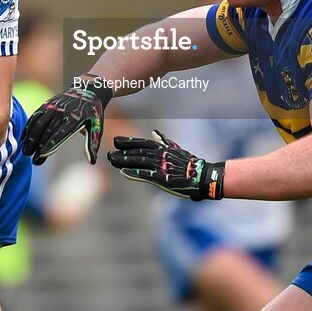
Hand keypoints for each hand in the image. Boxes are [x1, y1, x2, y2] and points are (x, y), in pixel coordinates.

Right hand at [21, 75, 112, 164]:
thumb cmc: (92, 112)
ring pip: (39, 124)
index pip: (60, 134)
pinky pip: (36, 115)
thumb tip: (92, 161)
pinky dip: (29, 127)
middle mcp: (62, 112)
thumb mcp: (97, 127)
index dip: (50, 145)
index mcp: (75, 119)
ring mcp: (53, 107)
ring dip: (32, 138)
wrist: (87, 90)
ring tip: (26, 151)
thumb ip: (92, 144)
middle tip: (34, 160)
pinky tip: (25, 137)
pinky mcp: (47, 104)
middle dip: (40, 146)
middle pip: (48, 131)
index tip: (42, 155)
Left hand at [107, 130, 224, 200]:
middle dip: (122, 151)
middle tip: (109, 152)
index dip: (129, 142)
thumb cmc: (190, 164)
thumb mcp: (176, 149)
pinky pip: (145, 174)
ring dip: (124, 161)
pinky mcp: (163, 178)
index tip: (116, 141)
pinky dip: (133, 172)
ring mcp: (161, 166)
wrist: (202, 176)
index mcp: (164, 149)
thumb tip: (154, 132)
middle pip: (138, 152)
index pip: (143, 143)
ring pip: (139, 161)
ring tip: (112, 160)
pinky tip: (123, 172)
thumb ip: (163, 141)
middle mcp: (161, 155)